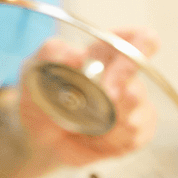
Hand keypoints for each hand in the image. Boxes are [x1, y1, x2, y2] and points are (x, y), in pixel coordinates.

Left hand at [19, 27, 158, 170]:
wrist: (38, 138)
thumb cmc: (40, 98)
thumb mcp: (34, 69)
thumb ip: (52, 53)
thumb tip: (77, 54)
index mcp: (103, 52)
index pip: (139, 38)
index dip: (142, 44)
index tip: (124, 60)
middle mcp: (123, 75)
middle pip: (141, 73)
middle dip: (120, 83)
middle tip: (104, 96)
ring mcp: (133, 104)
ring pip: (140, 107)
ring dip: (111, 117)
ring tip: (84, 123)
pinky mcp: (136, 132)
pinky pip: (137, 135)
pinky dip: (112, 139)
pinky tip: (93, 138)